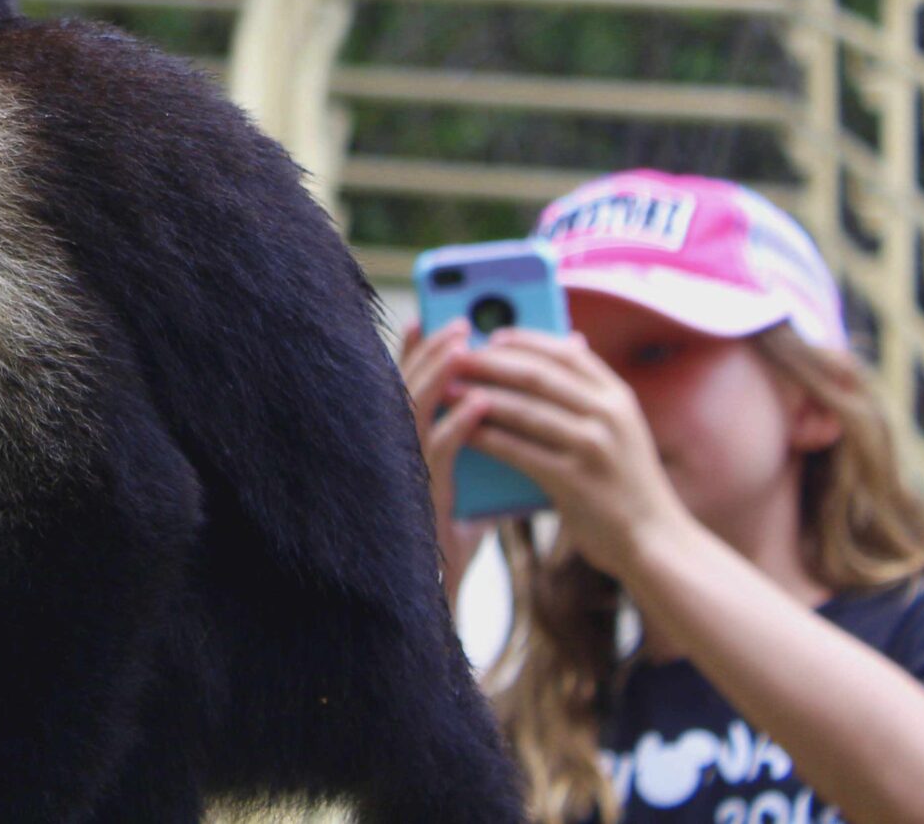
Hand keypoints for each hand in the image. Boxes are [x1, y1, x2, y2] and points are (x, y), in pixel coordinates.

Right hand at [397, 319, 492, 598]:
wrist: (439, 604)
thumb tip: (525, 430)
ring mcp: (406, 474)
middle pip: (407, 388)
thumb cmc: (449, 551)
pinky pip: (435, 453)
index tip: (436, 320)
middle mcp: (398, 455)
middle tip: (459, 320)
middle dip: (433, 351)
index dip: (421, 353)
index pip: (411, 391)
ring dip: (439, 373)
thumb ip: (487, 463)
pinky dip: (457, 425)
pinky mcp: (419, 497)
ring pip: (414, 409)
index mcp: (409, 452)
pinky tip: (480, 404)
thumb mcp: (471, 497)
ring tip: (465, 344)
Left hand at [451, 328, 692, 579]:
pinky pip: (519, 451)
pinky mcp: (575, 481)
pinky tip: (464, 432)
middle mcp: (609, 415)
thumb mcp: (621, 430)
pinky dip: (488, 438)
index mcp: (619, 396)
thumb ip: (589, 395)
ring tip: (447, 391)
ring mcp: (594, 447)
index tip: (492, 335)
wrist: (655, 541)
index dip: (526, 339)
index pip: (567, 352)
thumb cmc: (625, 482)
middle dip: (491, 363)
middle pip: (537, 376)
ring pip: (523, 411)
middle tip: (455, 358)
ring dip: (478, 397)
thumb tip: (556, 352)